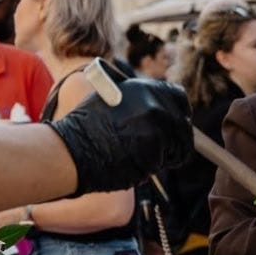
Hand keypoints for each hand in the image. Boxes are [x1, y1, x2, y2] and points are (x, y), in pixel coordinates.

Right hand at [49, 77, 191, 194]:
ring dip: (164, 154)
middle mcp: (156, 106)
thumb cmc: (85, 127)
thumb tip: (160, 107)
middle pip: (183, 126)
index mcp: (146, 88)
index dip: (179, 113)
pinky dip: (153, 166)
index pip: (179, 98)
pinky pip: (164, 163)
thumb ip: (139, 99)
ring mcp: (158, 130)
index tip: (175, 123)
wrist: (71, 150)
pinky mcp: (156, 154)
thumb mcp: (111, 96)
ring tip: (142, 157)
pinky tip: (135, 164)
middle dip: (176, 139)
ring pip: (177, 147)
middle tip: (163, 148)